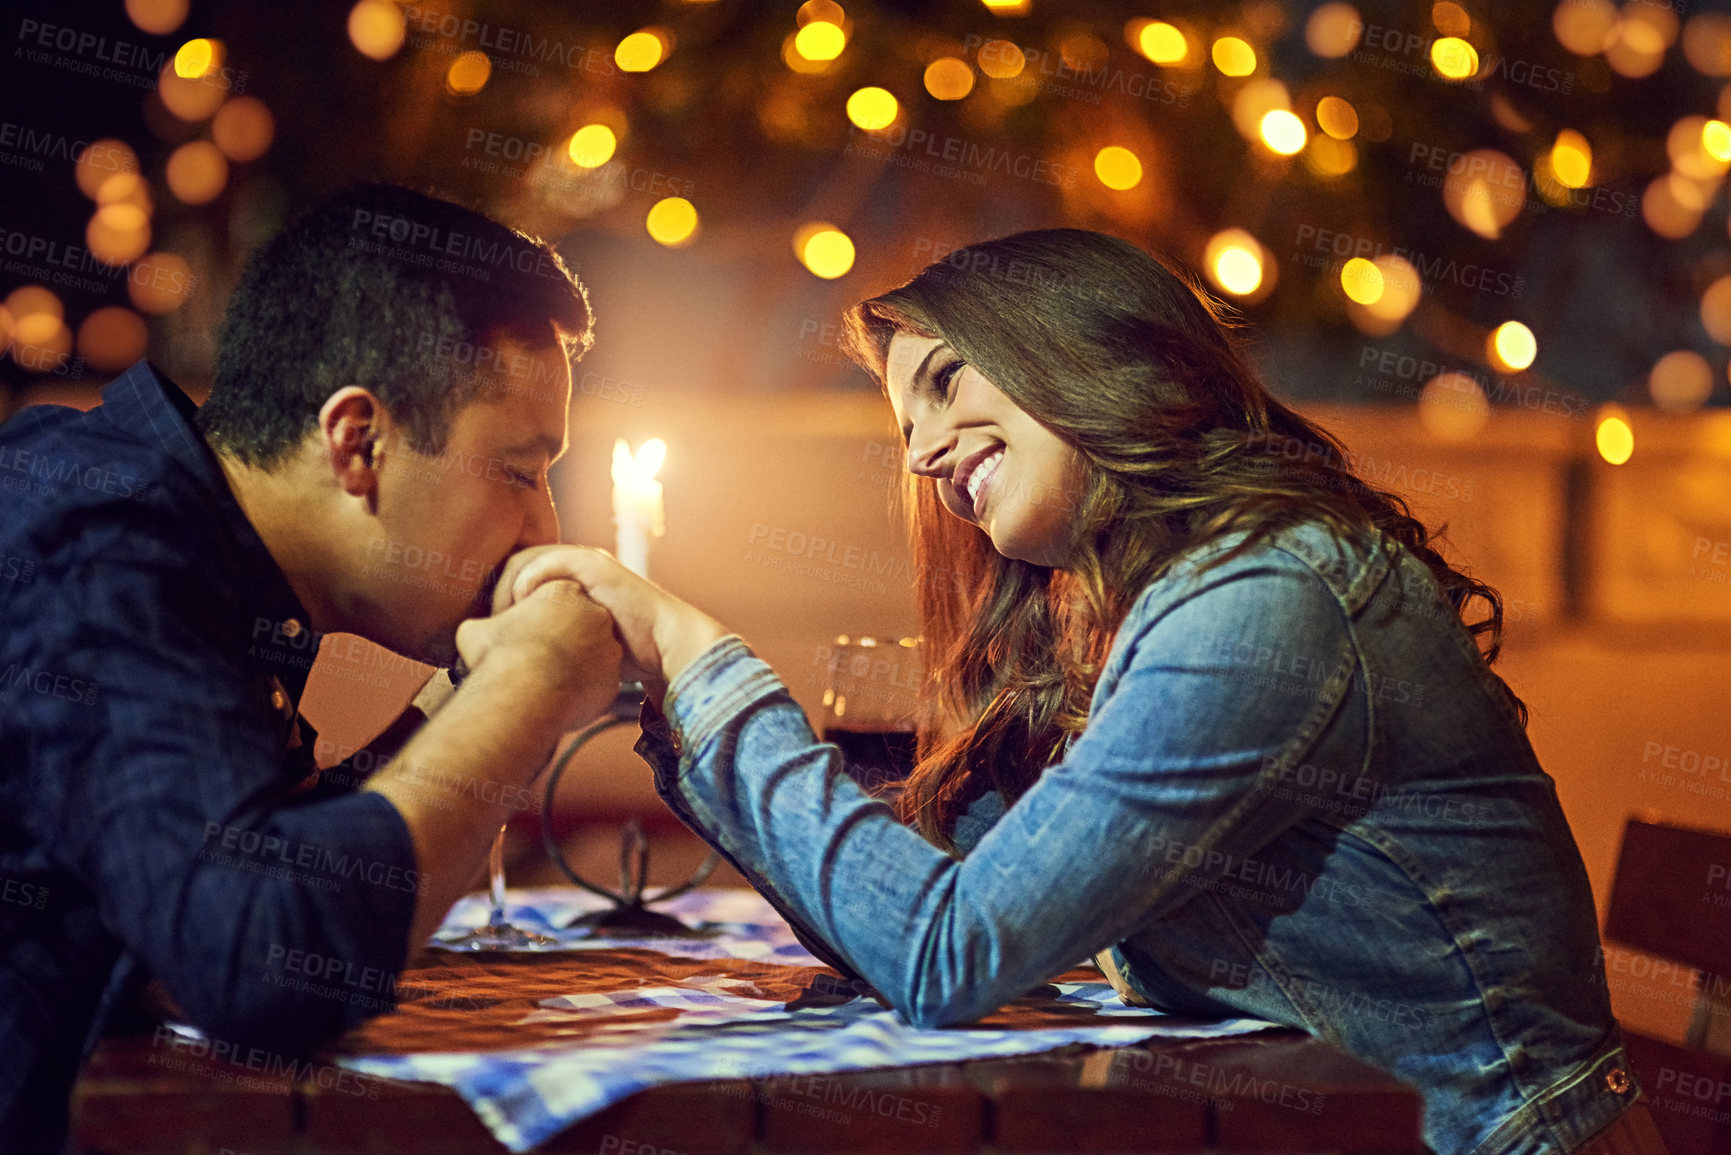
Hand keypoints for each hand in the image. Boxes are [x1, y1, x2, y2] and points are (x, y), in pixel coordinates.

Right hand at [454, 578, 622, 728]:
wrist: (522, 694)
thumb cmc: (497, 656)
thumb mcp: (476, 630)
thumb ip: (483, 625)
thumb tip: (472, 631)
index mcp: (565, 591)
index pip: (558, 600)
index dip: (539, 619)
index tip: (527, 635)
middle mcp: (595, 615)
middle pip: (579, 625)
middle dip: (562, 640)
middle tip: (538, 659)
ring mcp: (608, 649)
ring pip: (592, 656)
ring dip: (574, 666)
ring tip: (545, 682)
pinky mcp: (612, 680)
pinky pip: (597, 685)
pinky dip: (581, 691)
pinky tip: (558, 700)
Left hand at [497, 546, 727, 698]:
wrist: (666, 648)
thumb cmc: (629, 656)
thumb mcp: (581, 647)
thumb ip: (554, 647)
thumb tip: (518, 669)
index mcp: (572, 583)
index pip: (520, 579)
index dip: (500, 601)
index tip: (490, 632)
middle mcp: (576, 567)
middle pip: (516, 567)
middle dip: (497, 595)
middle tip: (488, 625)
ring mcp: (584, 563)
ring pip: (526, 562)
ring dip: (507, 589)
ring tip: (502, 618)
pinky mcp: (593, 564)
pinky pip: (547, 563)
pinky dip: (528, 582)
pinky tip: (523, 606)